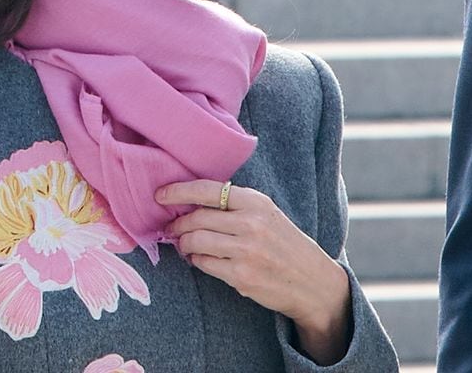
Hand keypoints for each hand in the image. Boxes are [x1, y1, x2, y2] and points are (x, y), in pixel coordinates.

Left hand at [159, 180, 353, 365]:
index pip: (208, 190)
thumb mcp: (268, 215)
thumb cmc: (285, 245)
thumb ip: (236, 207)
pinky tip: (201, 260)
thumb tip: (191, 206)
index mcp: (257, 202)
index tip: (160, 195)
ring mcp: (246, 251)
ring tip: (185, 246)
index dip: (179, 191)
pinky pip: (203, 264)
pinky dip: (196, 261)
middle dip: (177, 224)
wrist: (311, 280)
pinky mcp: (240, 275)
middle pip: (197, 218)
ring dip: (183, 245)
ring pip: (195, 242)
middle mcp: (252, 223)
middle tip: (171, 229)